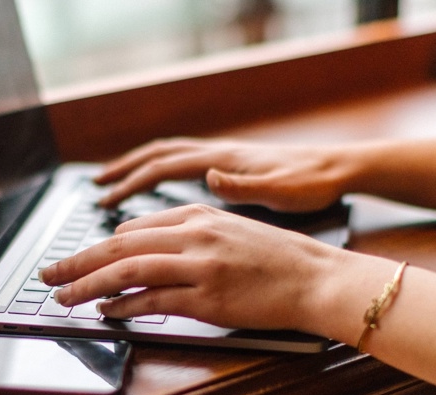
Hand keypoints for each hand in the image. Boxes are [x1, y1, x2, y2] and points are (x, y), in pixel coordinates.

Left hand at [40, 204, 344, 333]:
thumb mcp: (228, 230)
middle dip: (77, 262)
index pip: (133, 230)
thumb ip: (186, 233)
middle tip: (48, 275)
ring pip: (128, 271)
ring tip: (64, 297)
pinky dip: (123, 306)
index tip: (76, 261)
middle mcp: (194, 235)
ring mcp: (200, 266)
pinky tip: (105, 311)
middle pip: (119, 246)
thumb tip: (137, 243)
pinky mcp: (207, 298)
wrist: (316, 278)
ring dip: (89, 285)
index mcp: (198, 216)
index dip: (98, 247)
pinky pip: (153, 301)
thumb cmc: (275, 259)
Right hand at [94, 137, 354, 211]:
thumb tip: (210, 177)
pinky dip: (161, 174)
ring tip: (115, 186)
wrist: (339, 168)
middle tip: (96, 188)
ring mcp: (224, 159)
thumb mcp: (281, 191)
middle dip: (124, 170)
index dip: (131, 182)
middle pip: (158, 155)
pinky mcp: (232, 167)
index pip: (164, 166)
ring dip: (139, 169)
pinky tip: (159, 193)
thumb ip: (244, 186)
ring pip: (169, 157)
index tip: (106, 199)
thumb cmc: (312, 183)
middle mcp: (218, 154)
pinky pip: (184, 165)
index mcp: (223, 160)